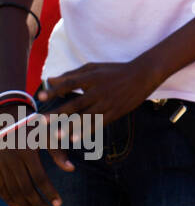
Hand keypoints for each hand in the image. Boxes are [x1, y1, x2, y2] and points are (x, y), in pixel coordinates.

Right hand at [0, 121, 72, 205]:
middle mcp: (11, 159)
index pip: (40, 179)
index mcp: (27, 152)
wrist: (5, 118)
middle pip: (25, 188)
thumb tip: (72, 169)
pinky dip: (7, 199)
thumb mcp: (47, 134)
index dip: (49, 193)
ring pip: (12, 190)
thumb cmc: (31, 126)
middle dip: (37, 203)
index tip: (59, 204)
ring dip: (23, 204)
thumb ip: (58, 152)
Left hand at [39, 60, 157, 126]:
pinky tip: (75, 138)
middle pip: (75, 103)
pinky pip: (98, 123)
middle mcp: (98, 91)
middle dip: (58, 113)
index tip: (41, 97)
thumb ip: (71, 74)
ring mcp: (107, 103)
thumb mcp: (93, 67)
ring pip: (86, 117)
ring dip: (70, 127)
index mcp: (91, 78)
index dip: (55, 90)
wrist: (142, 75)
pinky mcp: (115, 112)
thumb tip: (49, 80)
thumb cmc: (114, 71)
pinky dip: (86, 131)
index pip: (70, 84)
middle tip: (42, 121)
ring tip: (57, 135)